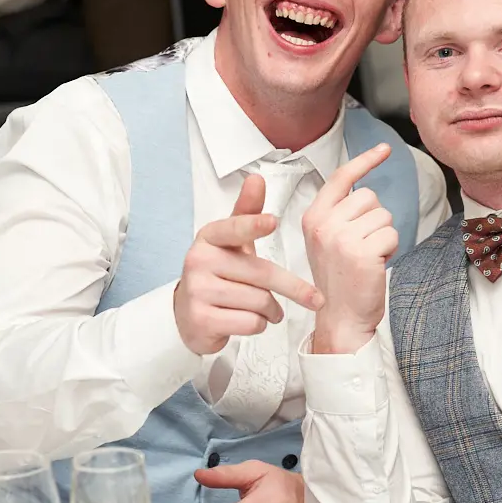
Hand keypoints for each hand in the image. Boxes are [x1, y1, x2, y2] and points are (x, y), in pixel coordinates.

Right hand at [173, 174, 324, 356]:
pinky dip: (259, 325)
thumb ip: (246, 212)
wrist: (188, 315)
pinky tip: (251, 320)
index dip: (253, 224)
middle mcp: (199, 261)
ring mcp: (197, 291)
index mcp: (209, 237)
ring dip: (273, 310)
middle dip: (293, 289)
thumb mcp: (231, 242)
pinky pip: (250, 322)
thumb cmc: (218, 274)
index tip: (272, 221)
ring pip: (259, 302)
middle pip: (262, 273)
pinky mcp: (201, 320)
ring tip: (269, 310)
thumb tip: (256, 178)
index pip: (233, 228)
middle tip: (313, 299)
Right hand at [303, 143, 398, 354]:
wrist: (340, 318)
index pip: (341, 178)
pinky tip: (375, 265)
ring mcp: (341, 238)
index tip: (384, 149)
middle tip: (362, 246)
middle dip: (375, 219)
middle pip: (369, 197)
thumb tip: (366, 191)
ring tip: (367, 257)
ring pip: (384, 215)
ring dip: (383, 236)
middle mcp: (324, 224)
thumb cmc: (339, 280)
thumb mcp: (327, 240)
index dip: (365, 160)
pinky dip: (390, 250)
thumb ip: (340, 214)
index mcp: (313, 217)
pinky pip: (391, 234)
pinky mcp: (362, 252)